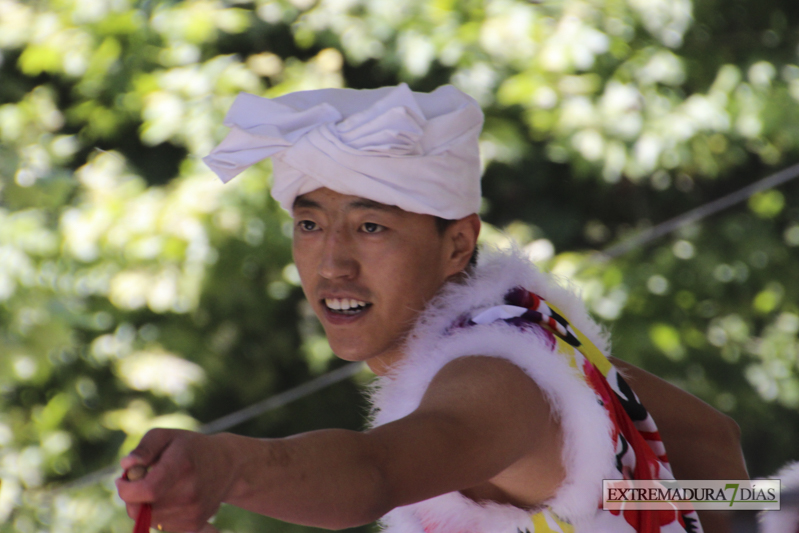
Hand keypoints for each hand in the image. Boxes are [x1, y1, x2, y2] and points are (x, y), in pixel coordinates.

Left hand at [116, 428, 234, 531]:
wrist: (227, 464)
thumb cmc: (190, 447)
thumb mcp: (167, 436)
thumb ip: (144, 448)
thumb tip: (127, 466)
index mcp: (182, 466)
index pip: (146, 491)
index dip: (126, 489)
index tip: (123, 479)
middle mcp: (190, 493)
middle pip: (142, 509)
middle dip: (133, 497)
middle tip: (142, 481)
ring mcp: (194, 511)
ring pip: (150, 520)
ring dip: (146, 506)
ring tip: (161, 487)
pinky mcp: (195, 525)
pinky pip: (162, 526)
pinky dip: (159, 514)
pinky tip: (171, 498)